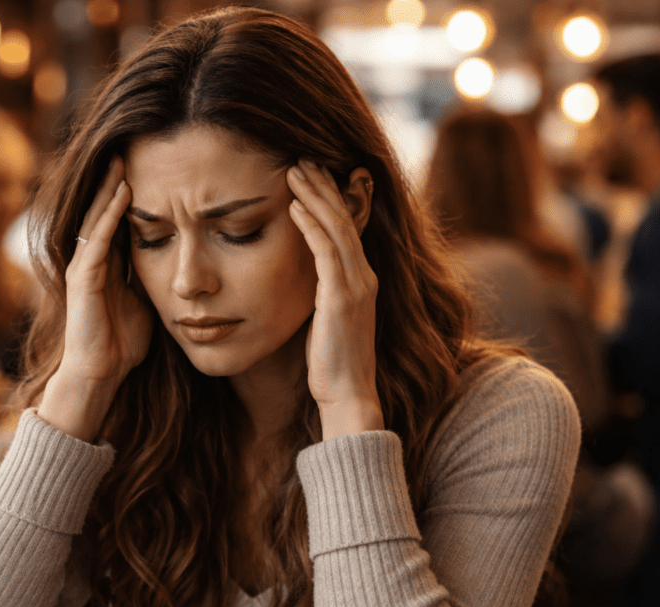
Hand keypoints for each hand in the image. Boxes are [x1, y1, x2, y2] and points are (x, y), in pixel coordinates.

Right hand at [38, 157, 153, 440]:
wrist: (101, 372)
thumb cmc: (123, 343)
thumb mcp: (147, 302)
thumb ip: (154, 280)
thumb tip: (181, 266)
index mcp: (108, 265)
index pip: (119, 220)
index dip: (132, 196)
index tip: (150, 169)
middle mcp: (92, 260)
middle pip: (104, 211)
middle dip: (116, 182)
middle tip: (130, 149)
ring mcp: (84, 267)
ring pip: (97, 218)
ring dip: (110, 189)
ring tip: (123, 160)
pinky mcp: (83, 277)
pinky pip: (98, 238)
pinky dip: (110, 215)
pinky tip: (124, 193)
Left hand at [287, 159, 383, 440]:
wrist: (348, 396)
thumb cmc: (332, 363)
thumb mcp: (328, 320)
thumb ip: (323, 293)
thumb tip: (304, 278)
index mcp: (363, 280)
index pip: (349, 228)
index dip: (332, 198)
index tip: (312, 174)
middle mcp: (365, 277)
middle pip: (345, 219)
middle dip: (323, 186)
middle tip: (302, 158)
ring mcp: (356, 287)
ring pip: (337, 228)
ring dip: (315, 196)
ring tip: (294, 170)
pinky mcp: (341, 299)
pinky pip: (326, 253)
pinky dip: (311, 226)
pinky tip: (294, 207)